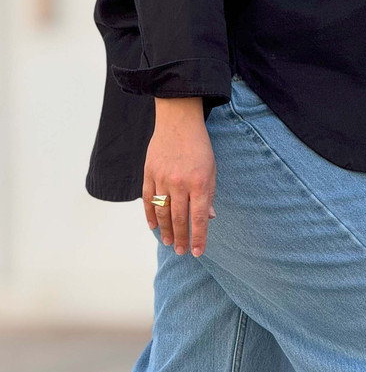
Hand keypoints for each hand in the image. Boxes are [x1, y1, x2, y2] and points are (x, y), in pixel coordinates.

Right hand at [142, 97, 216, 256]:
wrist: (178, 119)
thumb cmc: (199, 147)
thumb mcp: (211, 170)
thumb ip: (208, 195)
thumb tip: (208, 219)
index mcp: (199, 183)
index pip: (198, 218)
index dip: (198, 238)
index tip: (197, 252)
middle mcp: (179, 183)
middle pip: (179, 218)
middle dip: (182, 238)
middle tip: (182, 252)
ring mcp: (162, 177)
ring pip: (162, 212)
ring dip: (165, 230)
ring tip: (169, 243)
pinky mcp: (149, 172)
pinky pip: (148, 199)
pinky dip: (150, 214)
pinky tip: (154, 227)